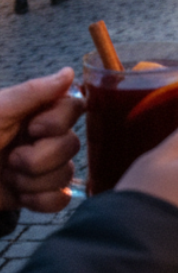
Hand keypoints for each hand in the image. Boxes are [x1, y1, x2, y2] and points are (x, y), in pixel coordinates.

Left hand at [0, 68, 82, 213]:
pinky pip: (60, 199)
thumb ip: (32, 92)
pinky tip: (21, 196)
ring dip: (34, 181)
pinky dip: (42, 201)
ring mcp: (39, 167)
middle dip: (40, 159)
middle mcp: (42, 137)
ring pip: (66, 173)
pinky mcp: (34, 194)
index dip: (59, 122)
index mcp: (35, 112)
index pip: (74, 108)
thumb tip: (69, 72)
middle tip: (10, 159)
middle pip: (72, 145)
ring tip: (7, 177)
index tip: (32, 128)